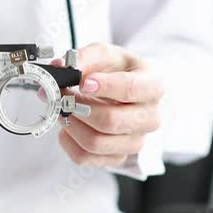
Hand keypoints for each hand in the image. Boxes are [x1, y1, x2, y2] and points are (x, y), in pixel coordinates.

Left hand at [57, 43, 162, 167]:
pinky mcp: (118, 157)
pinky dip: (69, 142)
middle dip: (79, 107)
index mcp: (152, 86)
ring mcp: (135, 141)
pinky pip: (87, 158)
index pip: (131, 89)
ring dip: (71, 125)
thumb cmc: (116, 71)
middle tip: (63, 96)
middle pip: (111, 121)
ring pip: (96, 142)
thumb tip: (60, 67)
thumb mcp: (104, 55)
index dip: (105, 86)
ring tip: (62, 109)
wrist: (121, 91)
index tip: (83, 82)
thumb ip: (83, 58)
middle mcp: (150, 117)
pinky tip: (67, 126)